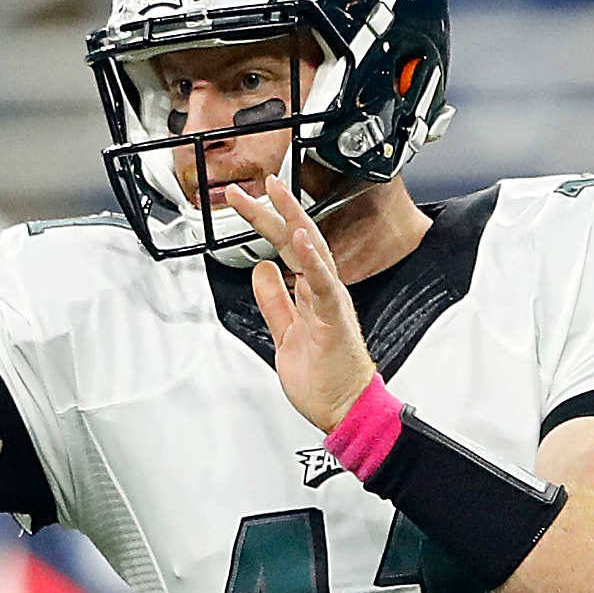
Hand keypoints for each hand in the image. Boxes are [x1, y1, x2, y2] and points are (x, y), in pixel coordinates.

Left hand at [225, 176, 376, 432]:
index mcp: (311, 294)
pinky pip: (324, 286)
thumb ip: (274, 301)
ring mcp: (330, 303)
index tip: (248, 199)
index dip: (267, 221)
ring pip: (313, 253)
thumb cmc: (324, 378)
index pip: (286, 248)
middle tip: (258, 183)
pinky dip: (313, 261)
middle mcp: (322, 291)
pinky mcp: (335, 320)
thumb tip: (262, 270)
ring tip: (280, 195)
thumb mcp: (285, 333)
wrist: (345, 410)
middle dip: (277, 209)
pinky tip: (302, 241)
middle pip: (299, 240)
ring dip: (294, 222)